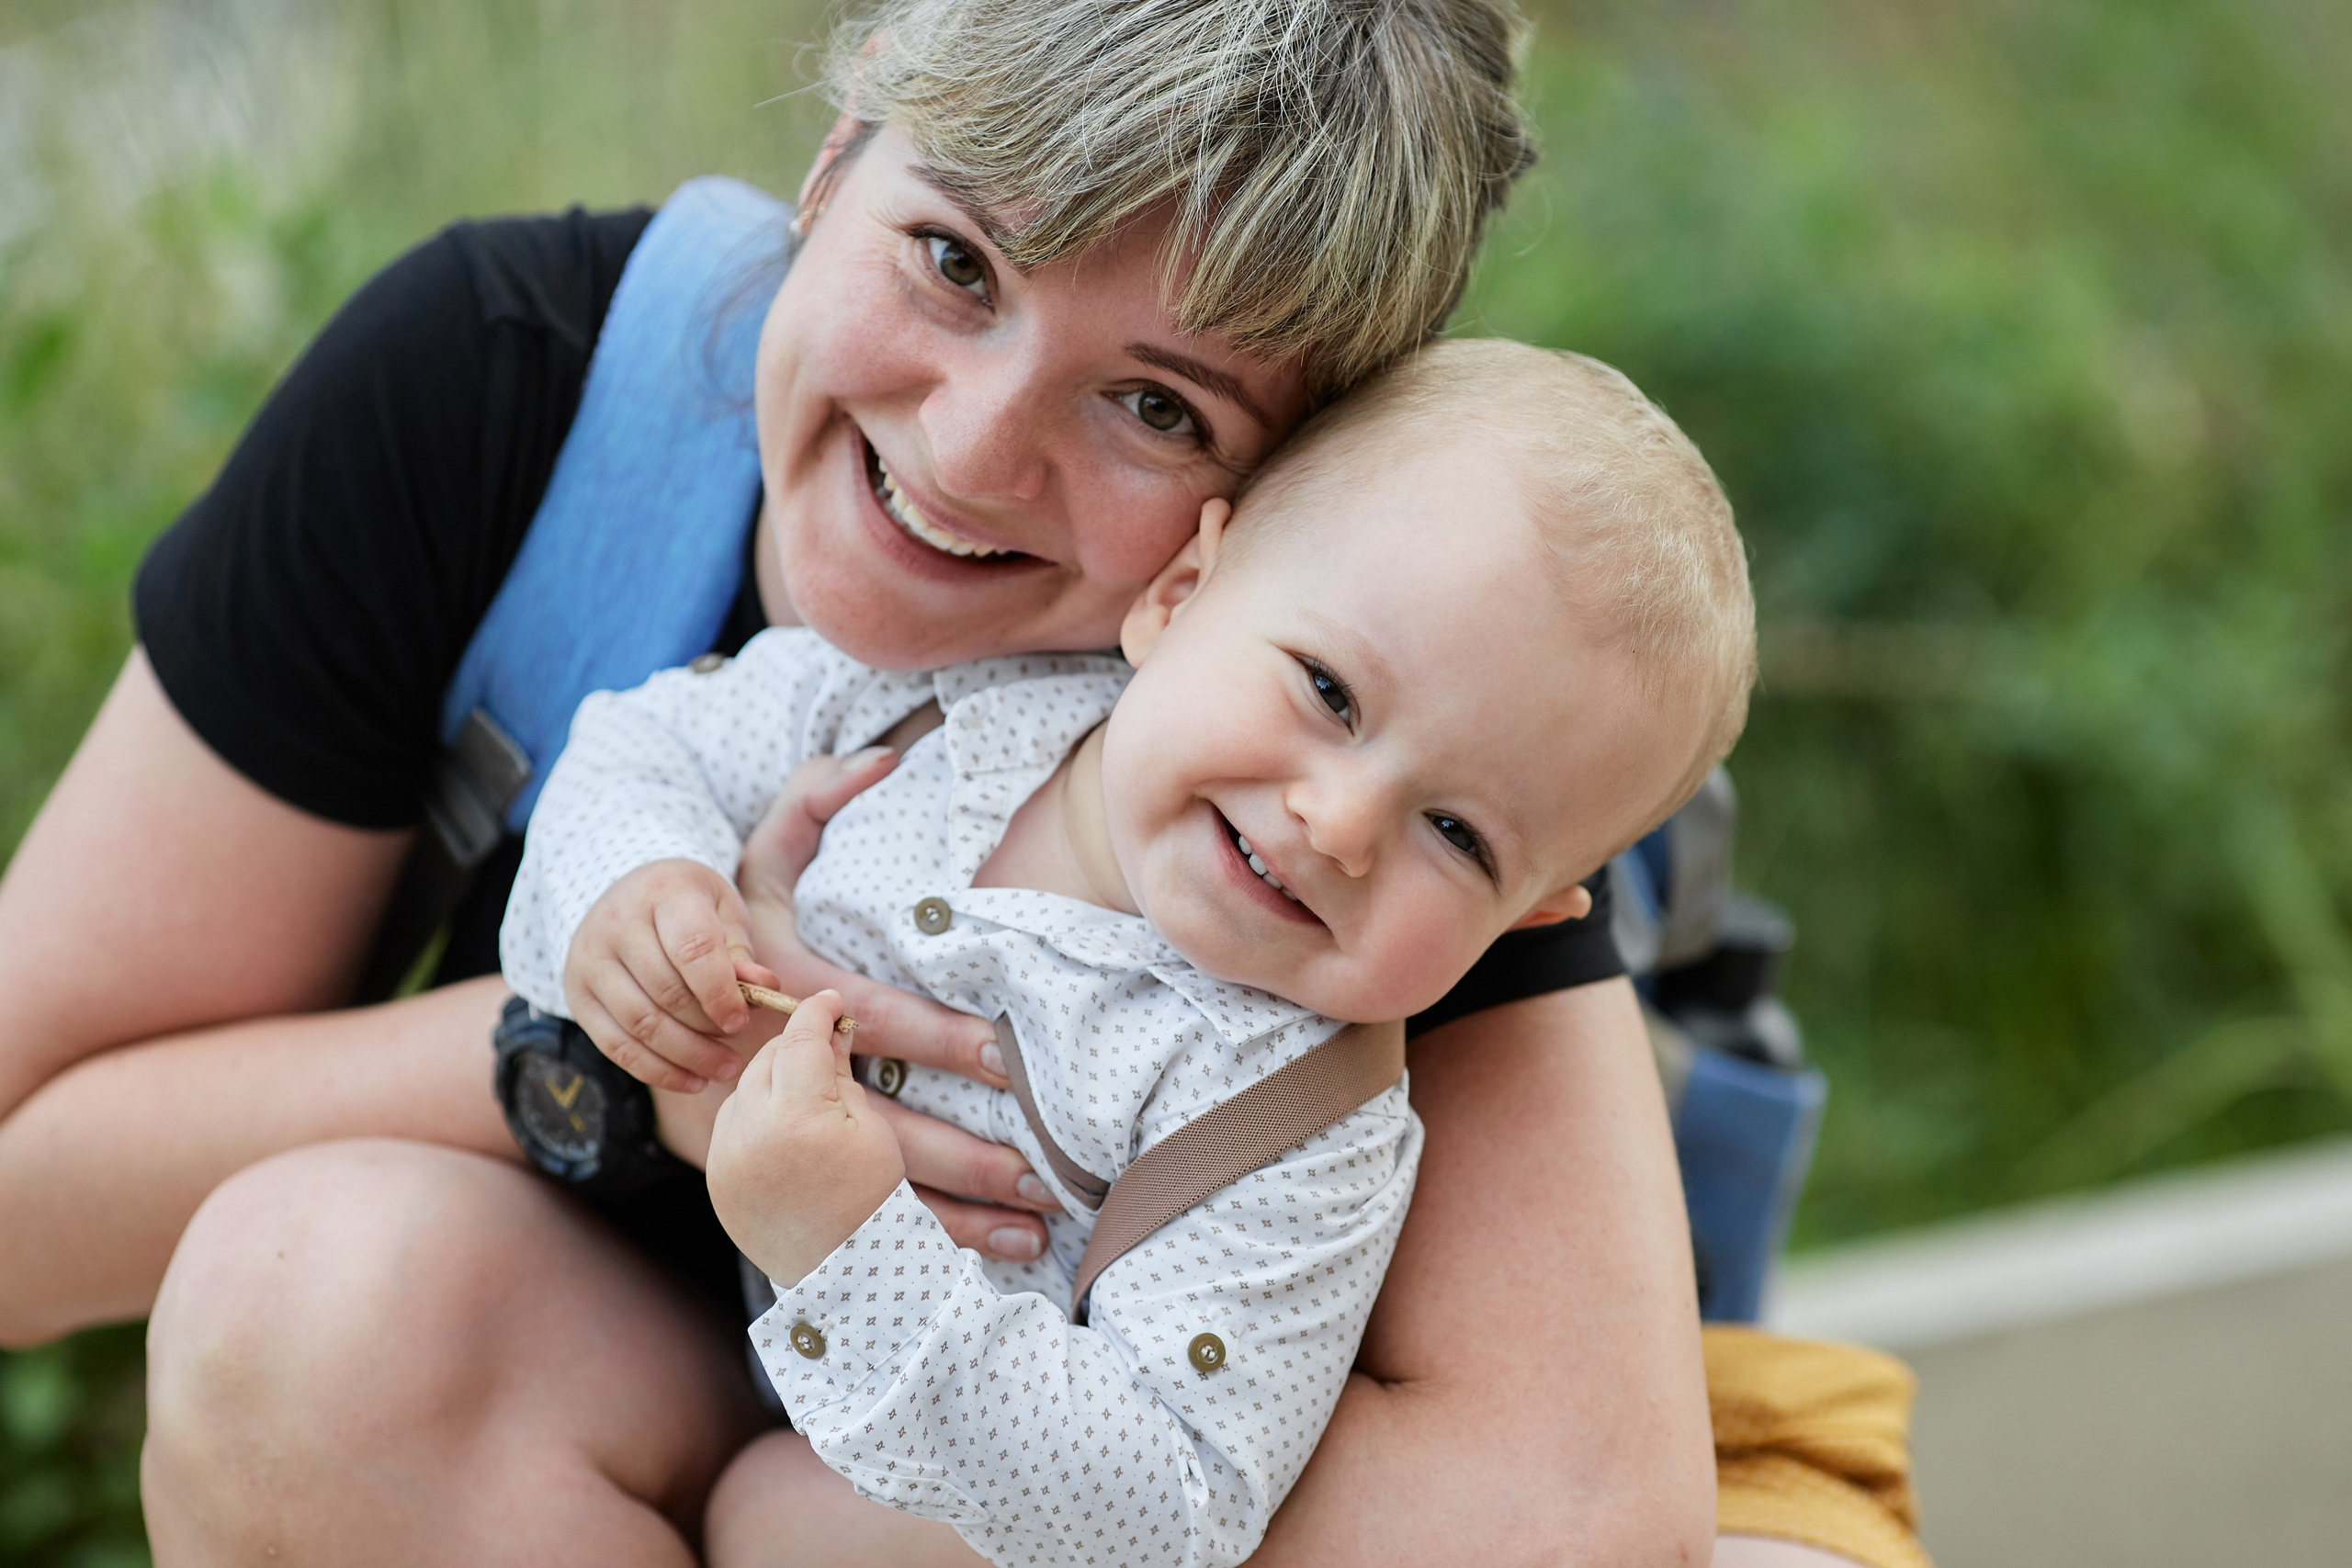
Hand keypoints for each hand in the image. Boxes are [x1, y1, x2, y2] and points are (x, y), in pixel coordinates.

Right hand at [563, 858, 779, 1092]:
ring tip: (723, 1069)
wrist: (628, 895)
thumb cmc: (689, 907)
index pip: (692, 948)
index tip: (743, 1021)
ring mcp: (590, 959)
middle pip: (665, 991)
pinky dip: (656, 1070)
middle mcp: (617, 922)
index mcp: (664, 892)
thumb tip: (765, 988)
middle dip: (707, 1028)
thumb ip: (741, 951)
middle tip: (737, 1048)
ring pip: (640, 1023)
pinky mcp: (578, 994)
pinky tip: (691, 1080)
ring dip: (686, 1056)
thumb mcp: (723, 912)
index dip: (720, 992)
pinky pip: (615, 1045)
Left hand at [709, 991, 905, 1288]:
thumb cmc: (868, 1198)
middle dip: (795, 1045)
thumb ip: (840, 1075)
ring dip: (771, 1078)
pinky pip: (729, 1123)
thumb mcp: (869, 1129)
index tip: (830, 1003)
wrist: (842, 1269)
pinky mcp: (715, 1177)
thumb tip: (831, 1032)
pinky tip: (780, 1124)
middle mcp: (751, 1132)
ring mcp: (726, 1157)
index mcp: (798, 1117)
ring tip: (804, 1091)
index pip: (801, 1040)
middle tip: (824, 1044)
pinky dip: (752, 1112)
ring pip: (743, 1088)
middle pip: (767, 1059)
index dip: (817, 1012)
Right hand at [736, 748, 1061, 1261]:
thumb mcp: (756, 849)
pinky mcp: (776, 1166)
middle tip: (1039, 1171)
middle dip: (959, 1155)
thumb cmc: (723, 913)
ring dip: (950, 1215)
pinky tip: (983, 1254)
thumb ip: (816, 798)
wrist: (636, 997)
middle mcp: (770, 1071)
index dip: (932, 1036)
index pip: (863, 1019)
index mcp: (775, 993)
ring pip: (866, 1187)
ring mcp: (769, 1128)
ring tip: (1031, 1231)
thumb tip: (884, 756)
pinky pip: (850, 1217)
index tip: (1000, 1052)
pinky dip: (917, 1240)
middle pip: (872, 1127)